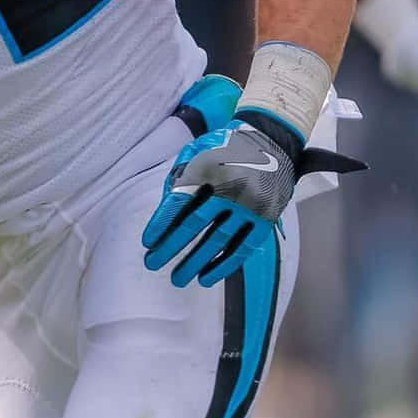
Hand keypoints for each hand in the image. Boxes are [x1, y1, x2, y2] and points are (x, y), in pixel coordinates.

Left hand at [141, 111, 361, 287]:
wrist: (270, 139)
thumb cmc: (224, 147)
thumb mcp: (196, 152)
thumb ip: (178, 178)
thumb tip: (165, 214)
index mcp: (207, 169)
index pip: (178, 203)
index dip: (161, 224)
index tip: (147, 242)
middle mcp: (229, 188)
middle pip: (193, 225)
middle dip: (170, 247)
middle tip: (152, 263)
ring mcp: (249, 206)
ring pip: (217, 241)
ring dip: (195, 262)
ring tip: (178, 278)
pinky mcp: (265, 218)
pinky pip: (242, 248)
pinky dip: (223, 265)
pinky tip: (207, 278)